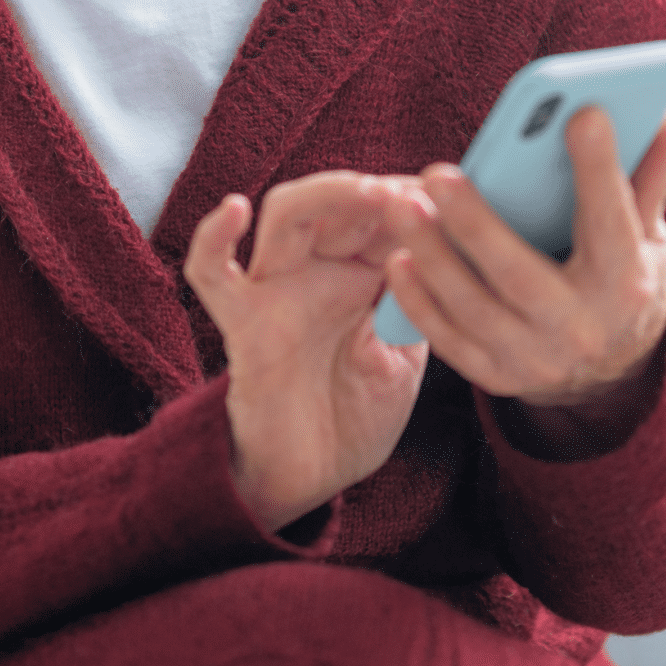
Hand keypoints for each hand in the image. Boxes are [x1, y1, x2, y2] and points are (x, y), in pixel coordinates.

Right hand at [184, 171, 431, 532]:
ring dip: (328, 193)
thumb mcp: (408, 353)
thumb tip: (454, 246)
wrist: (315, 477)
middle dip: (379, 188)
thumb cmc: (359, 414)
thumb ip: (420, 304)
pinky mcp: (242, 322)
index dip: (413, 196)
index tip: (453, 195)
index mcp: (360, 273)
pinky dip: (212, 238)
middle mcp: (316, 270)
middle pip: (337, 200)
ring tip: (370, 193)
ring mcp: (276, 289)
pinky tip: (235, 209)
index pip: (382, 212)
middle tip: (418, 193)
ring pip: (285, 214)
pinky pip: (211, 274)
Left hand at [382, 106, 665, 443]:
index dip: (599, 169)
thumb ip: (648, 177)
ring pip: (475, 308)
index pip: (611, 220)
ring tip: (402, 207)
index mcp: (626, 283)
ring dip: (434, 257)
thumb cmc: (625, 278)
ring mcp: (536, 358)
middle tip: (437, 173)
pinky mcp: (498, 375)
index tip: (582, 113)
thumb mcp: (647, 234)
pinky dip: (421, 303)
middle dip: (476, 224)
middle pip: (521, 273)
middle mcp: (582, 328)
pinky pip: (451, 340)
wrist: (614, 372)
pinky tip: (397, 261)